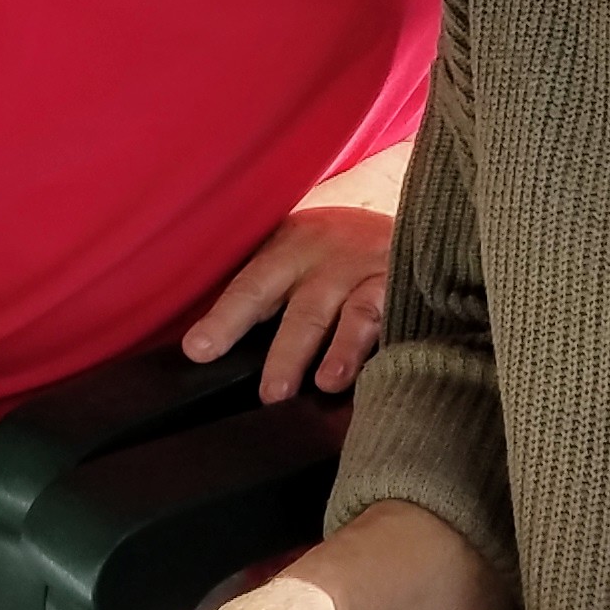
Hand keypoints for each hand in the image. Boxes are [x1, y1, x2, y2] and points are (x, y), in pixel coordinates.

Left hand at [184, 143, 407, 400]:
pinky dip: (392, 344)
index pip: (252, 287)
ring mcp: (375, 274)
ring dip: (344, 349)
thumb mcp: (295, 251)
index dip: (226, 319)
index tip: (199, 349)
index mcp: (290, 250)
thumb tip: (202, 344)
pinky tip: (387, 372)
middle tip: (272, 393)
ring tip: (329, 382)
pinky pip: (402, 320)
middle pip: (307, 310)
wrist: (410, 217)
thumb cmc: (336, 250)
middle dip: (288, 352)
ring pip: (358, 314)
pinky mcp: (410, 291)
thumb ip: (261, 290)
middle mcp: (332, 260)